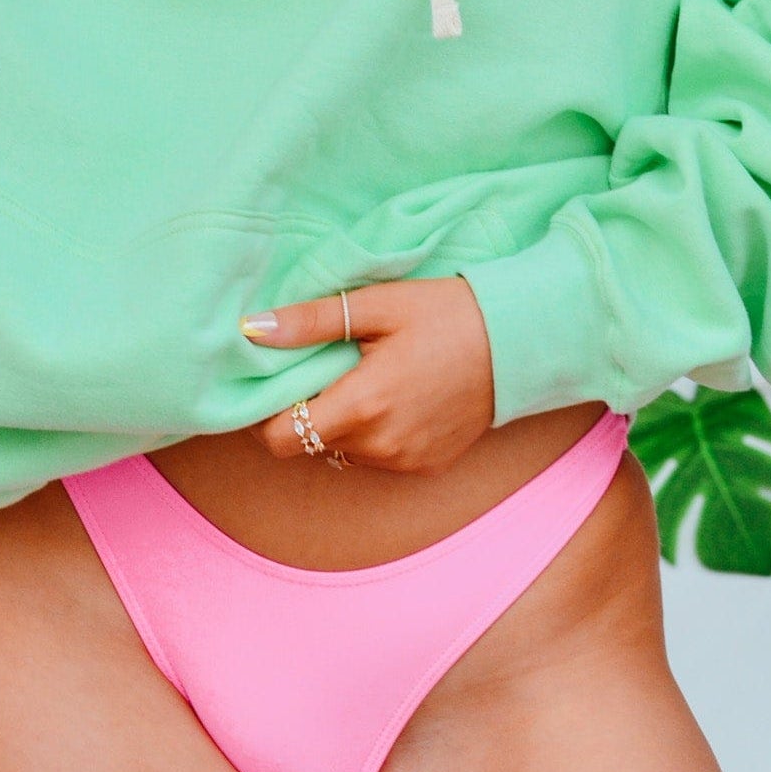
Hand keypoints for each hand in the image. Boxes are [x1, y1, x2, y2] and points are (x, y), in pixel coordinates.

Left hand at [240, 277, 495, 472]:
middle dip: (304, 409)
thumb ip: (311, 322)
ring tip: (361, 374)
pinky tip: (392, 393)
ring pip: (342, 451)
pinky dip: (370, 431)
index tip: (271, 381)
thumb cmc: (447, 313)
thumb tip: (251, 330)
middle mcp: (380, 446)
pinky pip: (376, 456)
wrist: (519, 342)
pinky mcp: (426, 466)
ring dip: (338, 420)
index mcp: (362, 406)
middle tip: (319, 365)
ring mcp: (405, 462)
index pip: (279, 439)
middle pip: (309, 444)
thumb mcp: (377, 304)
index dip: (264, 413)